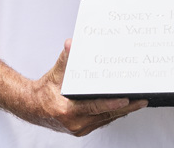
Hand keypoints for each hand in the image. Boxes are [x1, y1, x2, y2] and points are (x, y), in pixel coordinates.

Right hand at [24, 39, 146, 135]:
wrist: (32, 107)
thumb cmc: (44, 92)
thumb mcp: (55, 74)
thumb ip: (65, 59)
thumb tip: (70, 44)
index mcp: (68, 111)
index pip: (95, 107)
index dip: (112, 104)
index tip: (126, 100)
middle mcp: (75, 123)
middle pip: (106, 115)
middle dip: (126, 107)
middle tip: (141, 100)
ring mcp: (79, 128)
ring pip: (105, 120)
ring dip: (121, 112)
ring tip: (137, 103)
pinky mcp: (81, 129)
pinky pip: (101, 122)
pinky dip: (112, 114)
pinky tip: (123, 107)